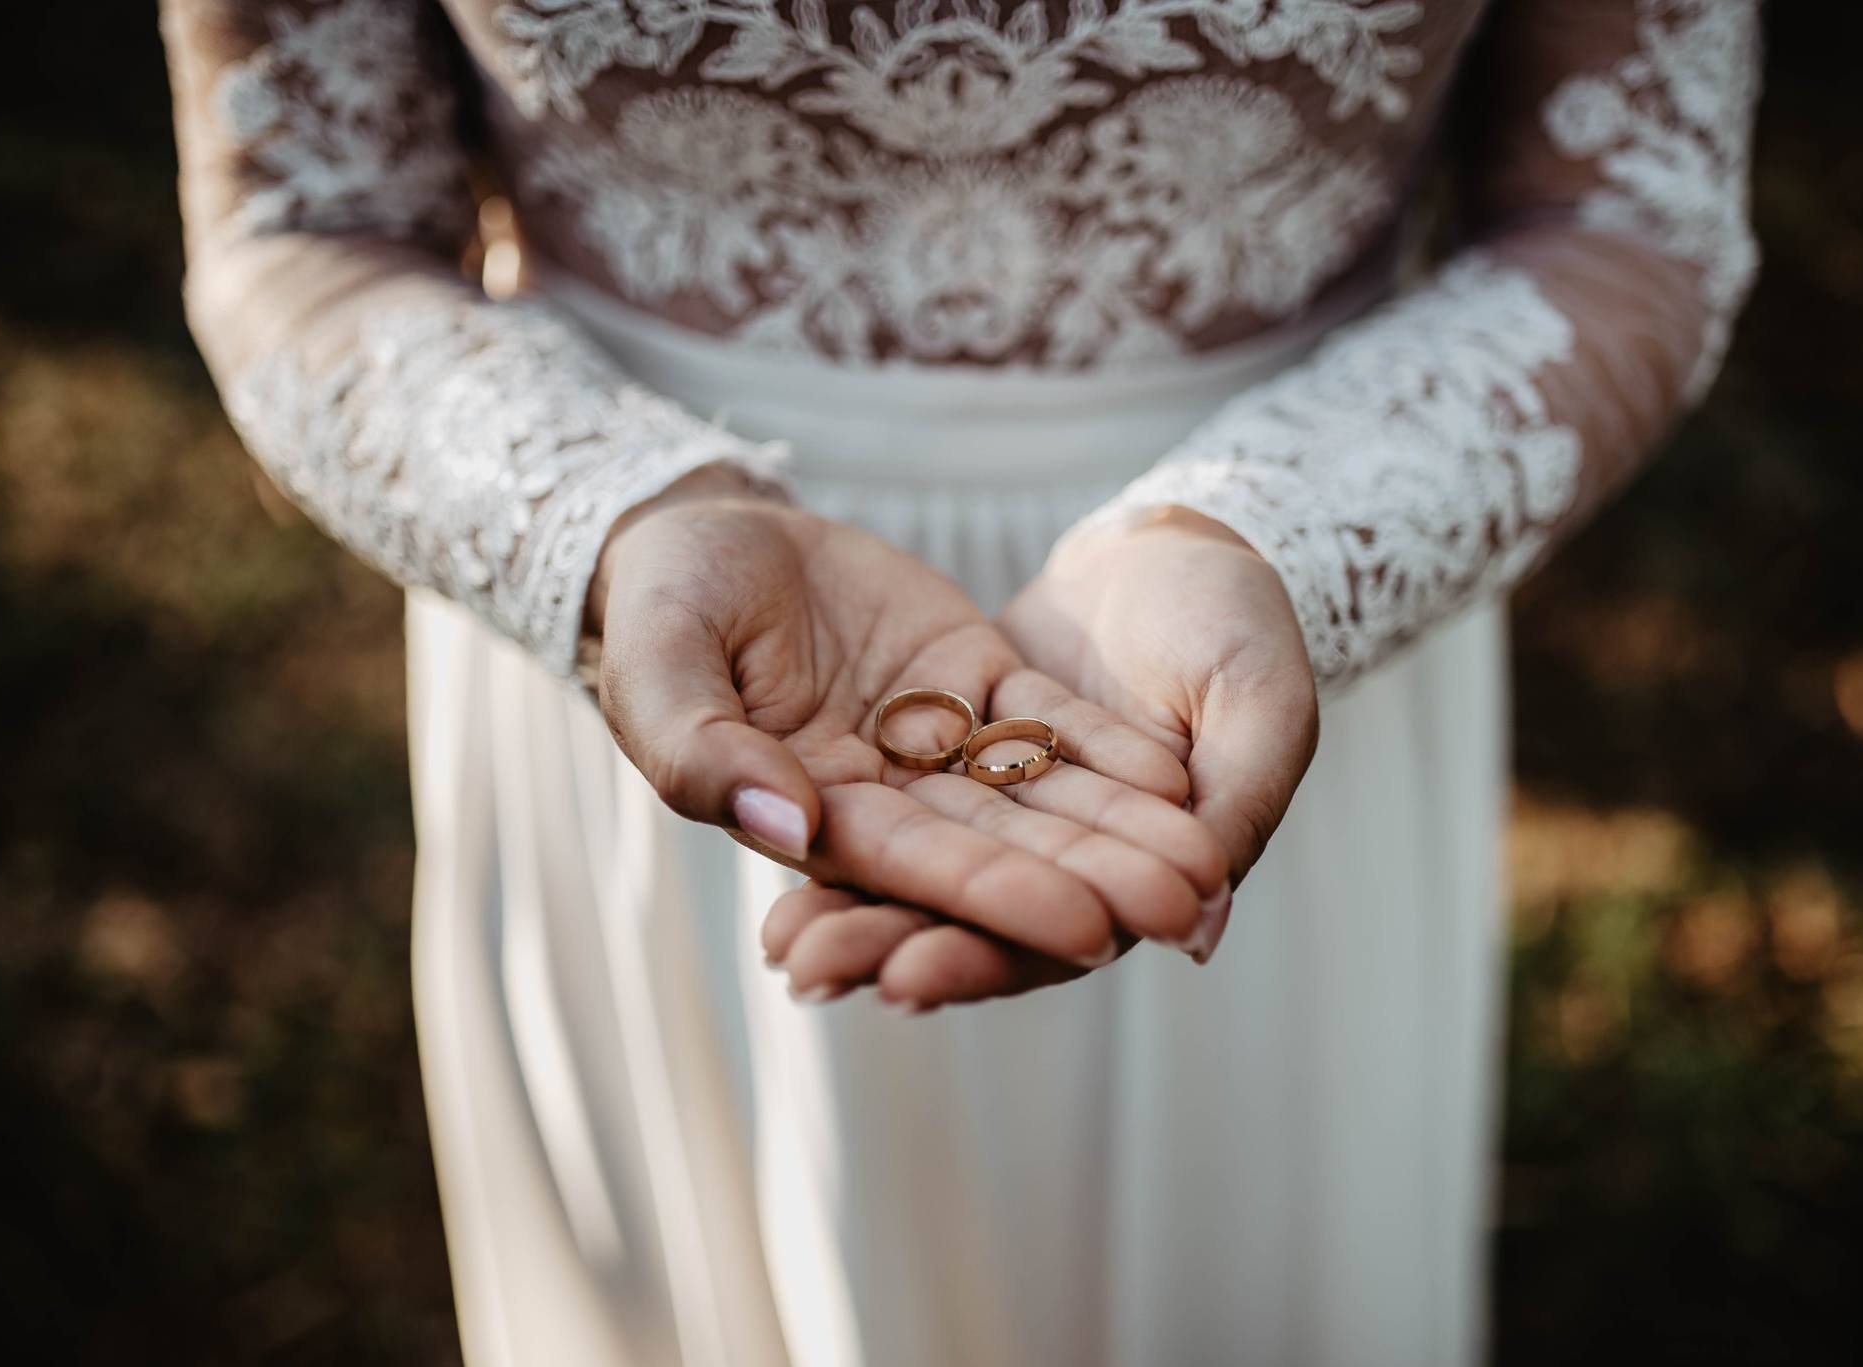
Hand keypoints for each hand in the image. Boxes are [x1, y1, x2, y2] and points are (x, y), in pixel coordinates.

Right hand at [591, 473, 1229, 995]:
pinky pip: (1046, 720)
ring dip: (1118, 827)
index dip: (998, 896)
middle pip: (1000, 845)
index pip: (914, 867)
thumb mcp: (657, 666)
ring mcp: (932, 741)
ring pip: (1038, 793)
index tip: (1086, 929)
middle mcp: (882, 797)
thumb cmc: (658, 603)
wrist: (698, 532)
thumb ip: (704, 751)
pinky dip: (1106, 748)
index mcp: (806, 816)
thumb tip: (789, 828)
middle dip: (1090, 877)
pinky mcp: (971, 678)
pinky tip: (1176, 776)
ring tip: (1205, 862)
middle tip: (1184, 909)